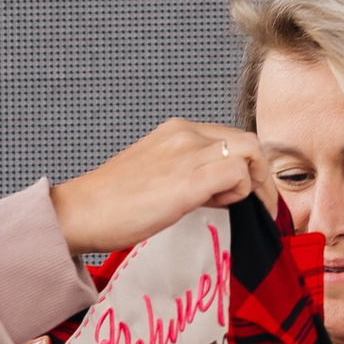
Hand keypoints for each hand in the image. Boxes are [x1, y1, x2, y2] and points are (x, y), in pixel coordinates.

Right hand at [48, 119, 269, 254]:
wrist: (80, 213)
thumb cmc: (112, 203)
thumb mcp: (157, 175)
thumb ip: (188, 173)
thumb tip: (217, 190)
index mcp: (177, 131)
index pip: (232, 137)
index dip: (248, 165)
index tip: (247, 193)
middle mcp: (185, 133)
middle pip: (249, 140)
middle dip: (263, 175)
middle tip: (262, 205)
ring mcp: (187, 154)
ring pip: (251, 152)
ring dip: (257, 183)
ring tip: (241, 208)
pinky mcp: (188, 180)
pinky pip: (238, 173)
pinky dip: (241, 192)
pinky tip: (220, 207)